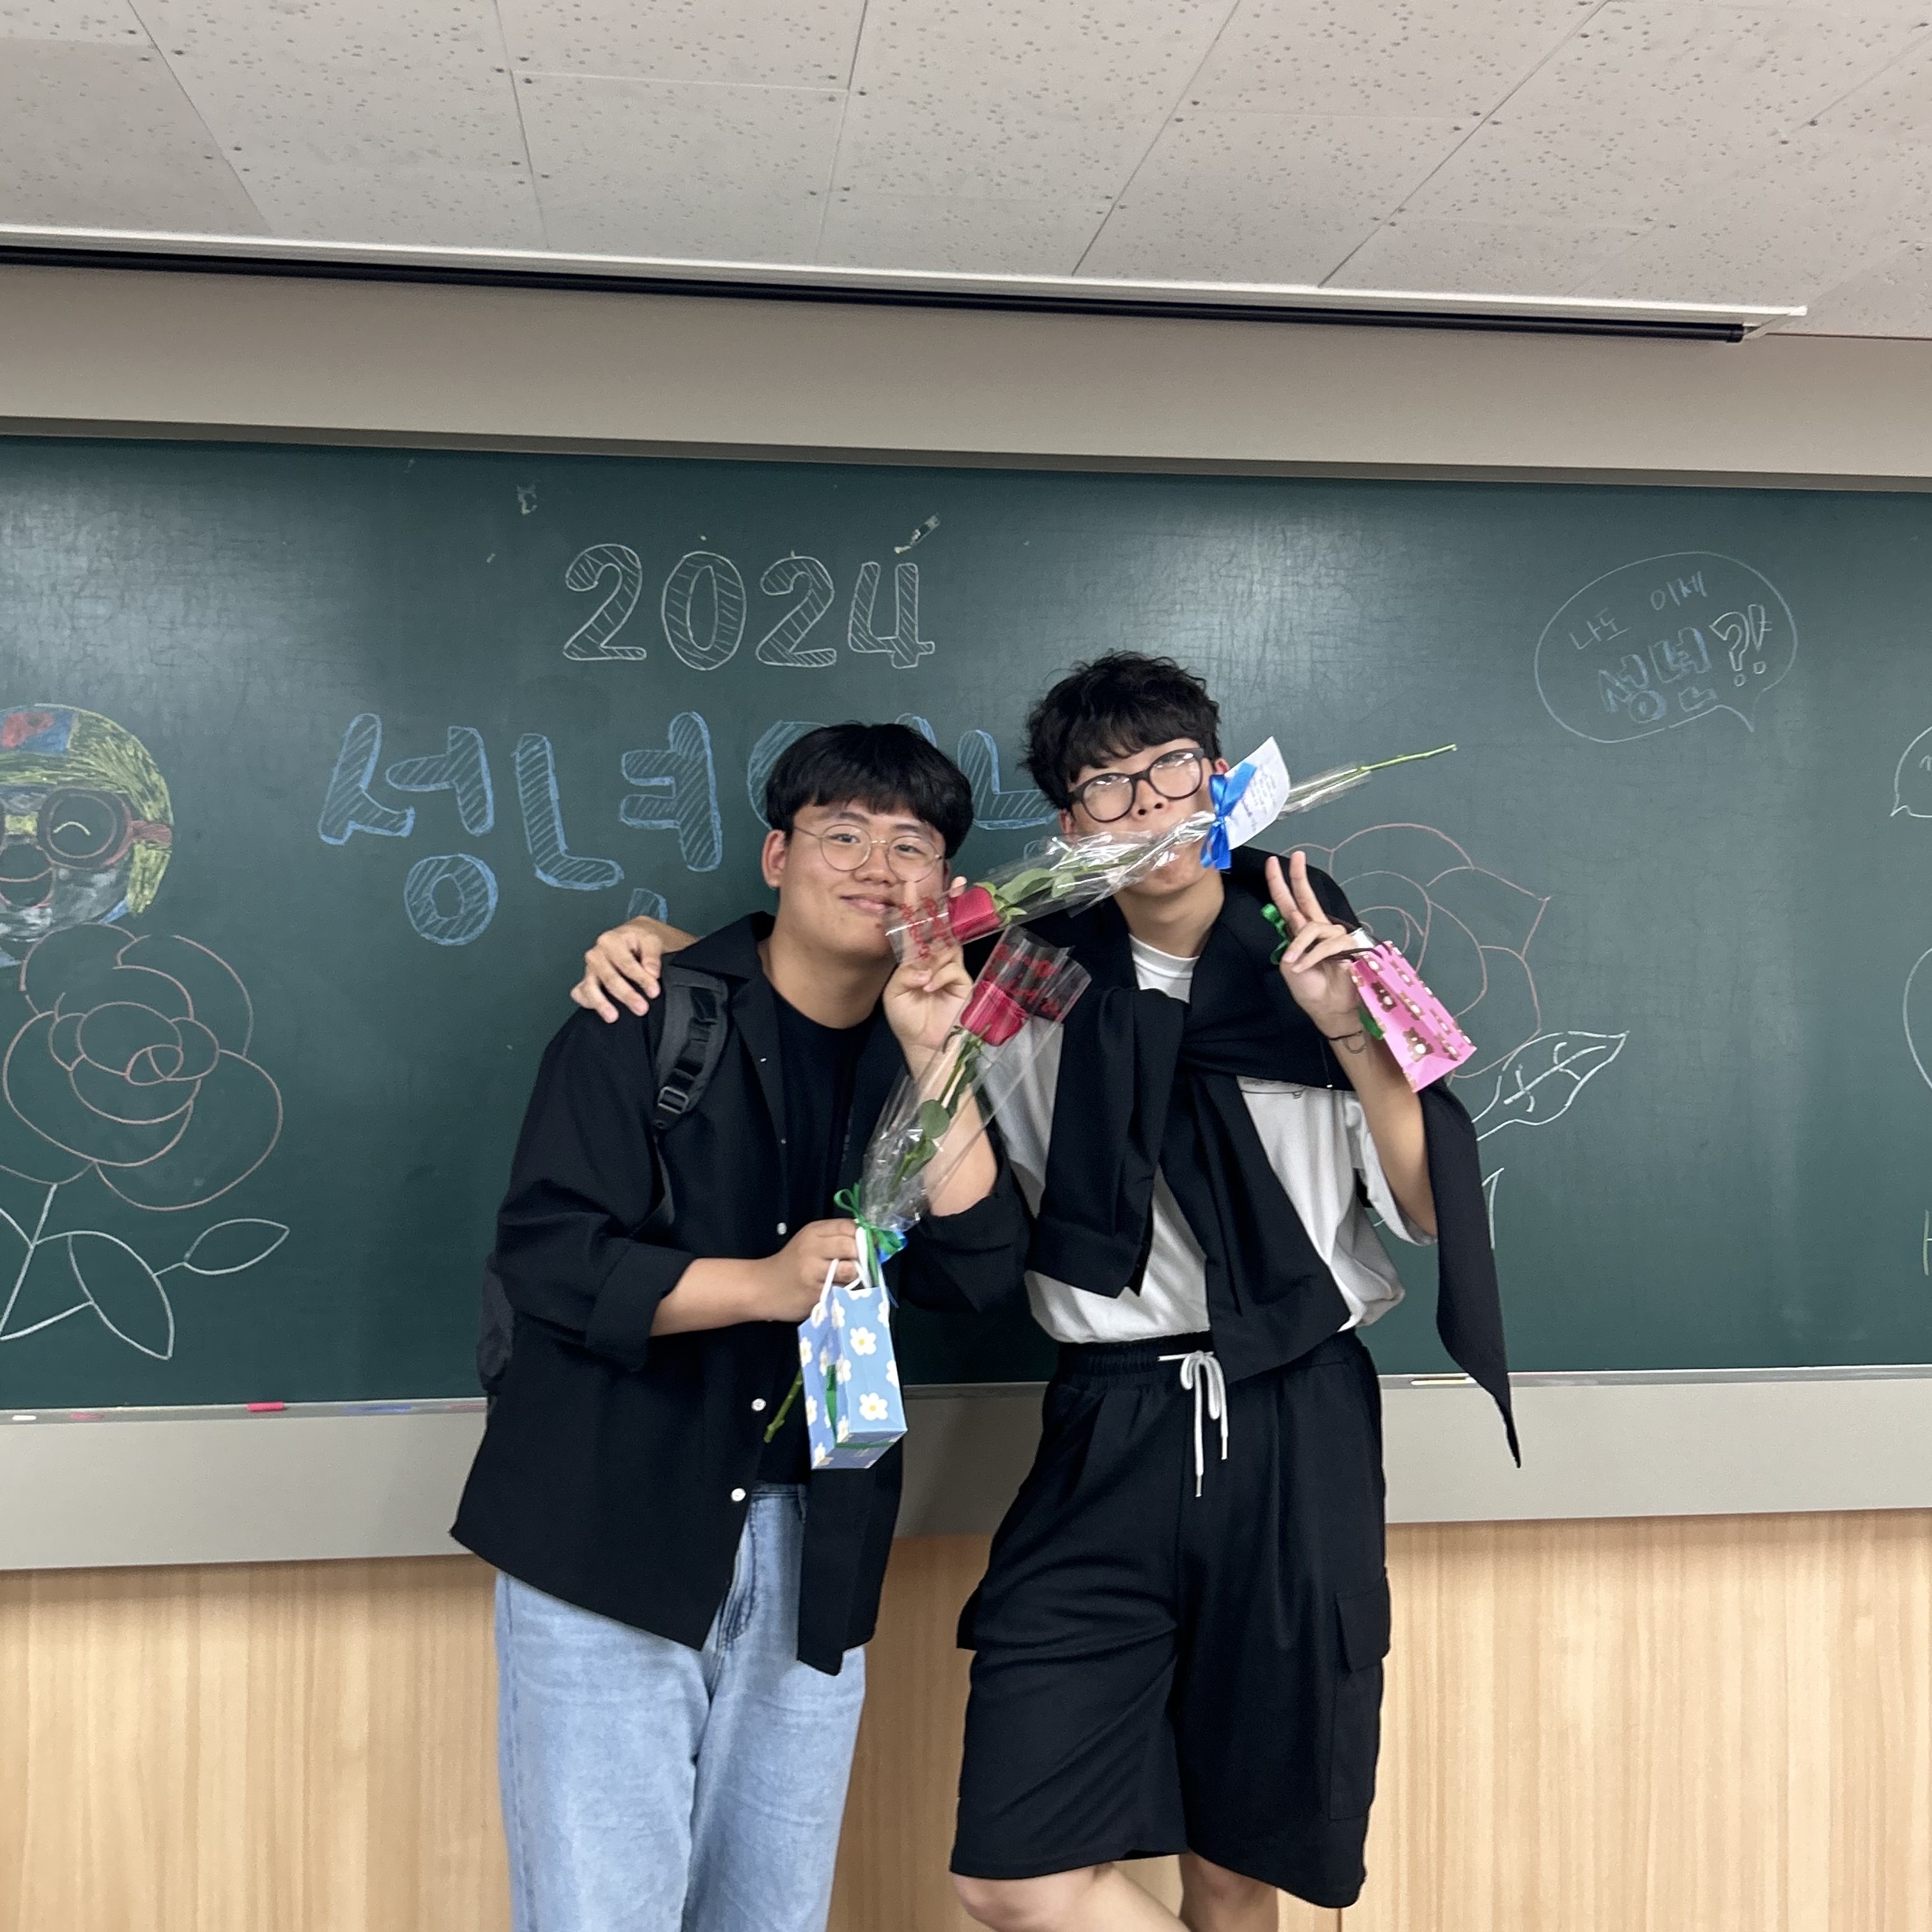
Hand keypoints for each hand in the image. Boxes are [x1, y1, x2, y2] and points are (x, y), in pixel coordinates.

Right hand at [570, 916, 691, 1021]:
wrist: (632, 939)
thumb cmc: (640, 941)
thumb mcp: (652, 941)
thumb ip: (652, 956)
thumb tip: (652, 972)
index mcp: (611, 941)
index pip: (626, 963)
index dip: (641, 979)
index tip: (654, 991)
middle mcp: (596, 954)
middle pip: (609, 978)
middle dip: (626, 995)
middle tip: (642, 1008)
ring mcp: (589, 969)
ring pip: (591, 988)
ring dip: (602, 1003)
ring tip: (613, 1017)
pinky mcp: (586, 981)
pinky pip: (580, 993)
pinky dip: (588, 1002)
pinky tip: (602, 1012)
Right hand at [750, 1219, 860, 1321]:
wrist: (762, 1288)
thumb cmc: (791, 1264)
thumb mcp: (809, 1242)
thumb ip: (835, 1238)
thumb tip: (869, 1241)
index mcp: (813, 1232)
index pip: (849, 1227)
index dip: (863, 1237)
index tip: (867, 1247)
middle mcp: (812, 1248)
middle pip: (851, 1246)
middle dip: (861, 1257)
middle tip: (857, 1265)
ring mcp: (813, 1272)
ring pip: (850, 1270)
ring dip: (855, 1277)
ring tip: (846, 1280)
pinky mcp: (814, 1294)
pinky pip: (842, 1291)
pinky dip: (845, 1292)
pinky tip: (836, 1291)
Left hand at [883, 940, 972, 1067]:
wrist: (922, 1043)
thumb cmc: (906, 1019)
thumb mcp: (893, 994)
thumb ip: (904, 974)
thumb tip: (924, 969)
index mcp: (918, 964)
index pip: (921, 941)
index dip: (917, 935)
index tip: (910, 931)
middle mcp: (935, 965)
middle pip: (939, 940)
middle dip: (929, 945)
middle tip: (920, 955)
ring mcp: (950, 974)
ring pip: (951, 949)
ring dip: (935, 958)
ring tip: (924, 974)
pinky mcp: (963, 985)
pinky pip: (955, 970)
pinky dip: (941, 975)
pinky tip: (929, 987)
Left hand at [1265, 851, 1367, 1038]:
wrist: (1329, 1009)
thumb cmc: (1311, 989)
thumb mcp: (1291, 964)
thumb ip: (1292, 940)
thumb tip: (1297, 919)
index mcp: (1302, 933)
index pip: (1290, 904)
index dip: (1281, 884)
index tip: (1273, 863)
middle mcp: (1318, 929)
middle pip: (1307, 898)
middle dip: (1298, 876)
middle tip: (1295, 856)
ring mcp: (1333, 936)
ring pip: (1312, 927)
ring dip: (1299, 946)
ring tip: (1295, 964)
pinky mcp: (1347, 945)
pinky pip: (1324, 944)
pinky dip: (1311, 957)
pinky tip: (1303, 968)